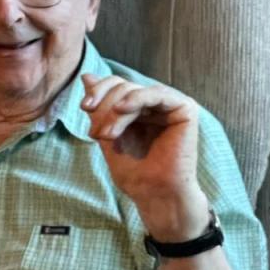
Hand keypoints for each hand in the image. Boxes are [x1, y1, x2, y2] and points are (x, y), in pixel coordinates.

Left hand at [81, 75, 206, 237]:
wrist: (155, 195)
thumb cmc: (134, 173)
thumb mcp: (107, 135)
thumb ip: (99, 108)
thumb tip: (87, 75)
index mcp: (139, 109)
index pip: (116, 86)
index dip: (99, 91)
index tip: (84, 107)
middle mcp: (156, 104)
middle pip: (123, 86)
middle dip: (104, 106)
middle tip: (96, 133)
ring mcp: (171, 105)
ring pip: (135, 90)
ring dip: (115, 110)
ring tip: (107, 135)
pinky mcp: (185, 109)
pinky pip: (157, 94)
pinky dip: (136, 98)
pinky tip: (122, 109)